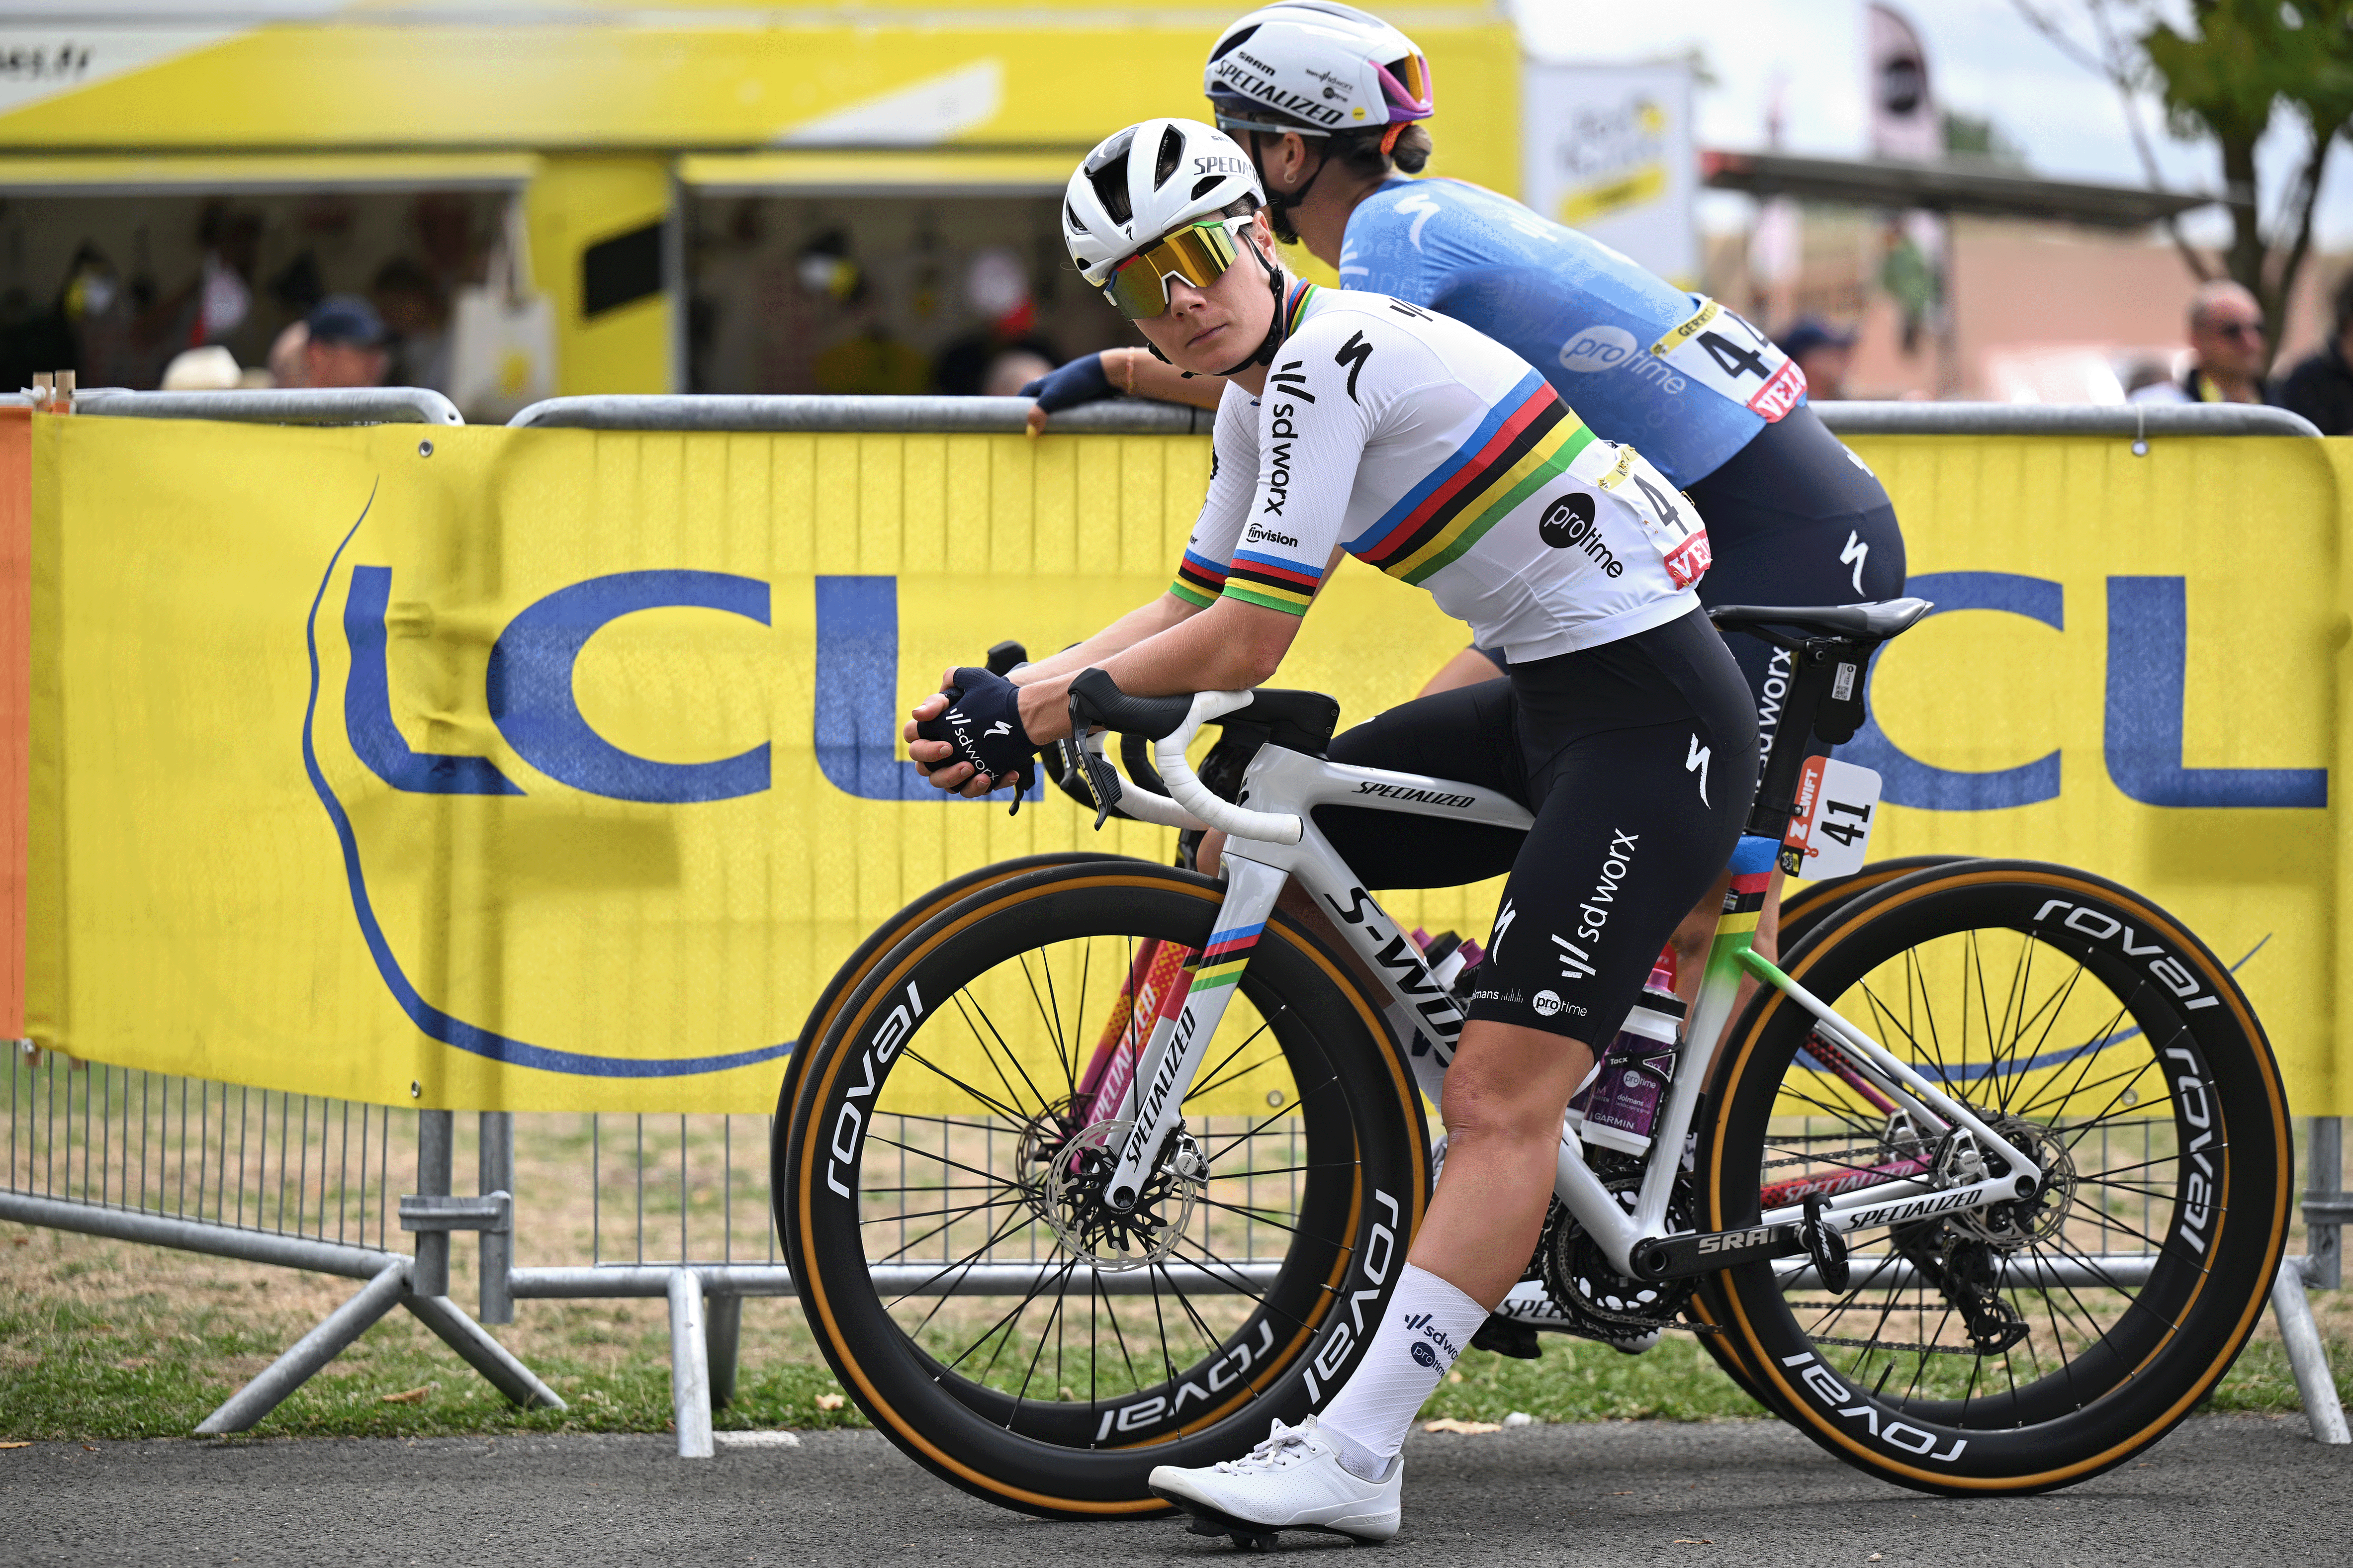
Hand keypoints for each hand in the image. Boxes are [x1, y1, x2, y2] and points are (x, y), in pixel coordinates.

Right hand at [907, 666, 1041, 799]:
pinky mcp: (977, 778)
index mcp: (931, 729)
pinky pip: (977, 789)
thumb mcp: (975, 681)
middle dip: (944, 770)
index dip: (924, 746)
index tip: (947, 744)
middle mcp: (938, 753)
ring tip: (981, 776)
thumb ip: (951, 679)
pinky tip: (1010, 774)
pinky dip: (994, 784)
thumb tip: (920, 712)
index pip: (913, 739)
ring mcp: (956, 768)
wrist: (1020, 711)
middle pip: (925, 770)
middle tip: (966, 764)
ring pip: (948, 786)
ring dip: (962, 783)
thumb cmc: (990, 697)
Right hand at [1021, 351, 1116, 434]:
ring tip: (1051, 436)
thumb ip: (1039, 413)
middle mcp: (1052, 387)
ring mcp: (1066, 392)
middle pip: (1038, 403)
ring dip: (1052, 421)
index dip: (1017, 409)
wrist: (1105, 372)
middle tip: (1033, 434)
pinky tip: (1069, 430)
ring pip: (1054, 409)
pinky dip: (1067, 420)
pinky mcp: (1080, 397)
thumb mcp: (1054, 397)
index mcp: (1041, 384)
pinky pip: (1069, 411)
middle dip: (1035, 417)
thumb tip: (1030, 433)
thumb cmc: (1076, 382)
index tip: (1014, 424)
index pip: (1023, 397)